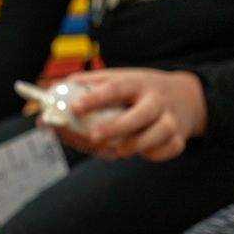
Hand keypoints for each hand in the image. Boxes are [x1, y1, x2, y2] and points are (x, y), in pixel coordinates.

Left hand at [55, 68, 206, 160]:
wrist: (185, 96)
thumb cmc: (137, 91)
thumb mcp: (117, 79)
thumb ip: (84, 86)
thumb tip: (48, 94)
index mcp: (135, 82)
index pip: (114, 87)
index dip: (94, 98)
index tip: (74, 108)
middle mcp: (155, 99)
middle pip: (140, 114)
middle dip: (116, 128)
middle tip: (94, 138)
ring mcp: (170, 118)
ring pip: (158, 133)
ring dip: (136, 145)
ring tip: (118, 150)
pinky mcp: (179, 137)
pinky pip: (169, 149)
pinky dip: (155, 154)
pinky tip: (143, 151)